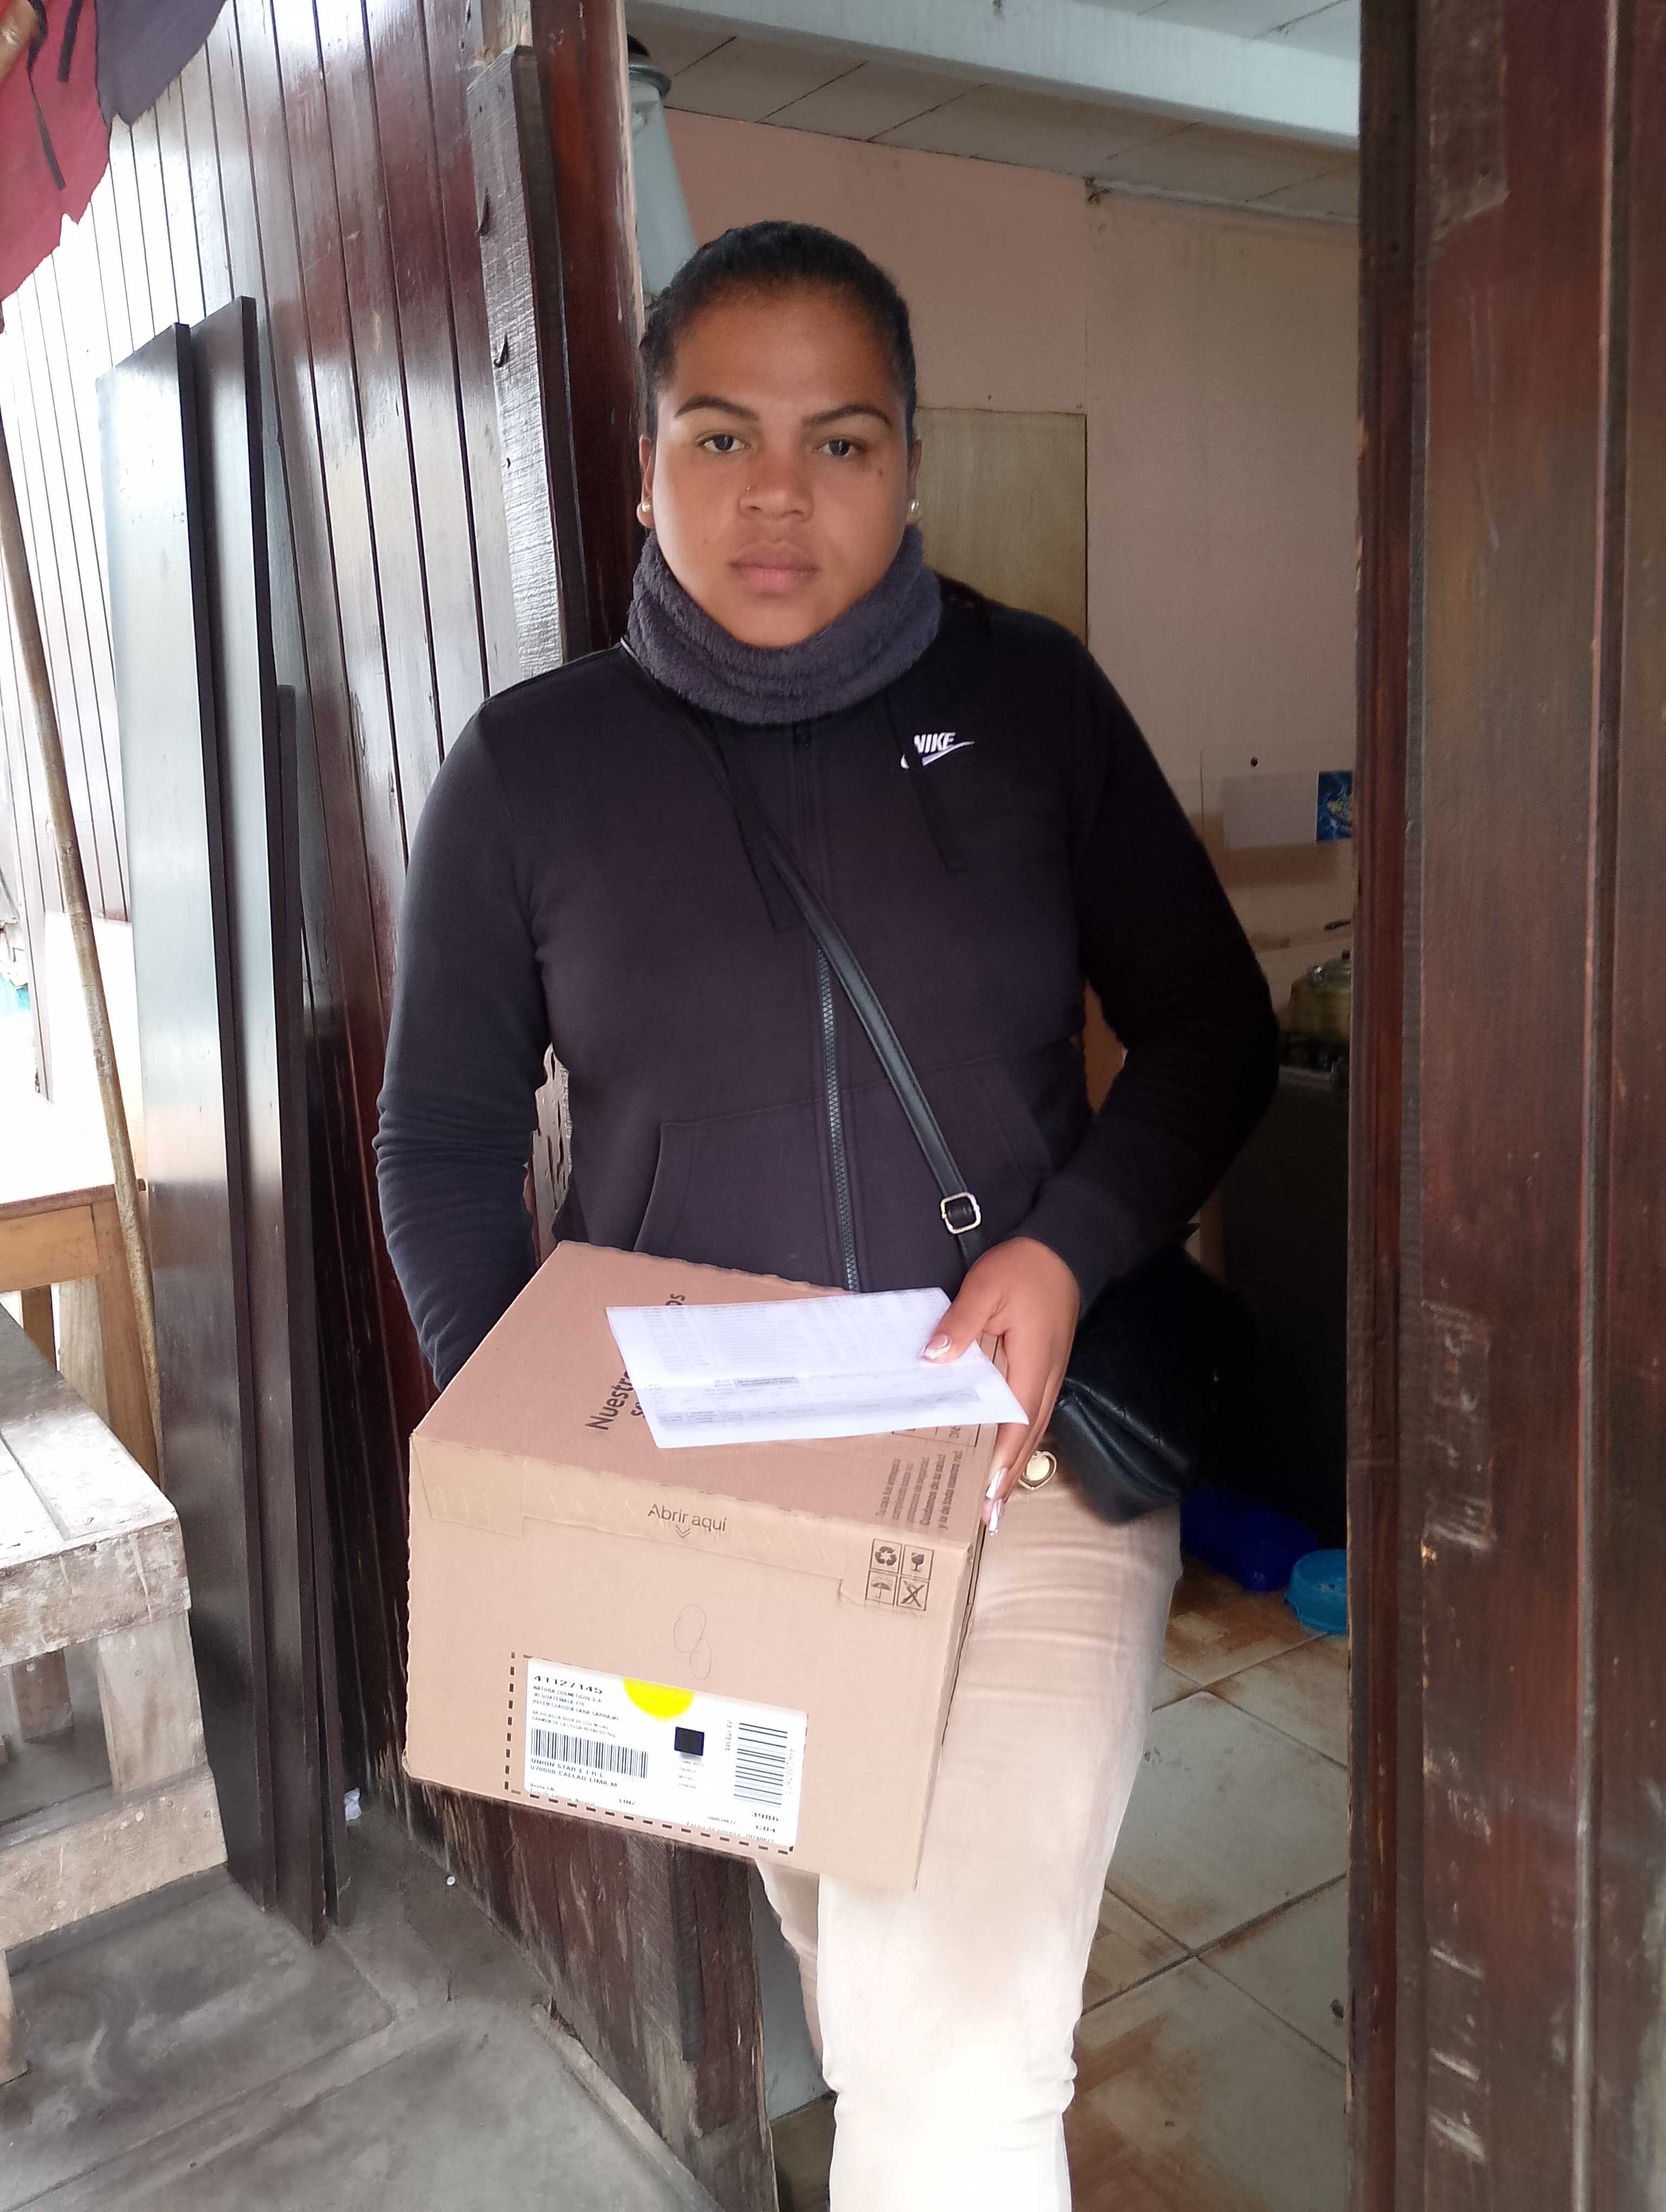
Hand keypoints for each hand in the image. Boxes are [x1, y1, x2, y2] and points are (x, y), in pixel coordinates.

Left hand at [921, 1237, 1079, 1531]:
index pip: (1017, 1419)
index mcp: (1034, 1362)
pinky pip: (1033, 1417)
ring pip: (1033, 1431)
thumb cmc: (1024, 1267)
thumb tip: (935, 1357)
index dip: (1002, 1457)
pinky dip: (1020, 1445)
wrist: (1064, 1248)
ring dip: (1015, 1468)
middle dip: (1008, 1478)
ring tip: (994, 1503)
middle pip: (1028, 1437)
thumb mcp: (986, 1286)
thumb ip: (960, 1322)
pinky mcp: (1047, 1371)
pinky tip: (1005, 1460)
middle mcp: (1047, 1377)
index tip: (986, 1489)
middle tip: (987, 1516)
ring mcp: (1051, 1376)